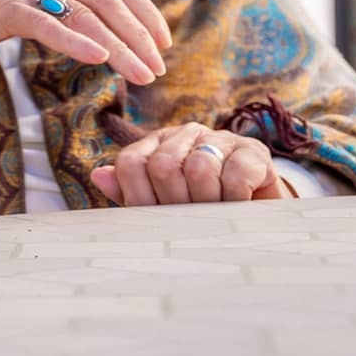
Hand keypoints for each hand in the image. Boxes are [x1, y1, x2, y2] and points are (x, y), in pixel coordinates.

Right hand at [0, 0, 170, 84]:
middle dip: (139, 35)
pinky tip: (99, 59)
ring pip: (84, 15)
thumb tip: (104, 26)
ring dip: (119, 47)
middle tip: (158, 68)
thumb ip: (59, 0)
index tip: (162, 41)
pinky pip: (47, 24)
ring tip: (140, 75)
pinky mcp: (0, 7)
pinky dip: (76, 42)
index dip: (143, 10)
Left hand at [92, 123, 291, 205]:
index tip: (157, 220)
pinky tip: (237, 206)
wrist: (257, 215)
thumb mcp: (162, 205)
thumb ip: (130, 191)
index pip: (130, 164)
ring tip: (214, 214)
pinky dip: (234, 200)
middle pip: (162, 166)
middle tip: (190, 222)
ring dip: (207, 204)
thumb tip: (98, 175)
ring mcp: (220, 138)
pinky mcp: (253, 151)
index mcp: (157, 144)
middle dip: (175, 204)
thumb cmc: (200, 211)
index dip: (139, 198)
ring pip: (198, 169)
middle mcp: (185, 134)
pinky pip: (234, 176)